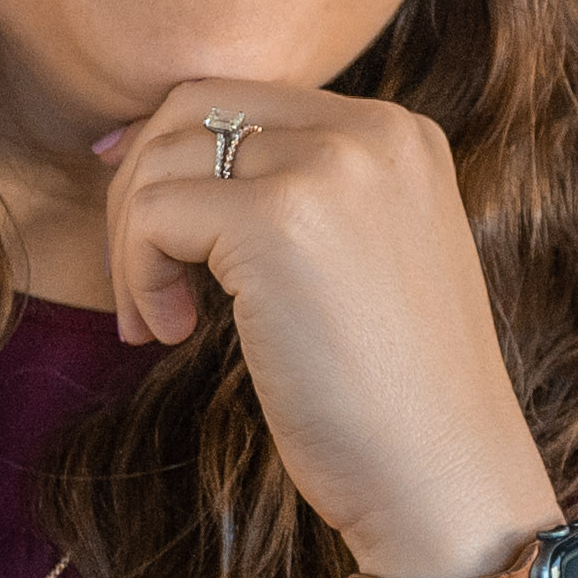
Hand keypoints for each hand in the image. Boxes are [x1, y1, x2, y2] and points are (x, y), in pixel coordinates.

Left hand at [92, 81, 560, 577]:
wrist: (445, 477)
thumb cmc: (395, 397)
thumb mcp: (365, 258)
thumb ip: (302, 196)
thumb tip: (160, 154)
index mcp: (400, 133)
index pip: (246, 100)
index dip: (174, 158)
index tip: (148, 230)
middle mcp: (372, 131)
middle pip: (193, 107)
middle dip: (139, 189)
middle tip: (142, 283)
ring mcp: (328, 169)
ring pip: (162, 160)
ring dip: (132, 242)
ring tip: (159, 321)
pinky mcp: (277, 222)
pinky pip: (153, 215)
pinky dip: (138, 274)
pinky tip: (173, 334)